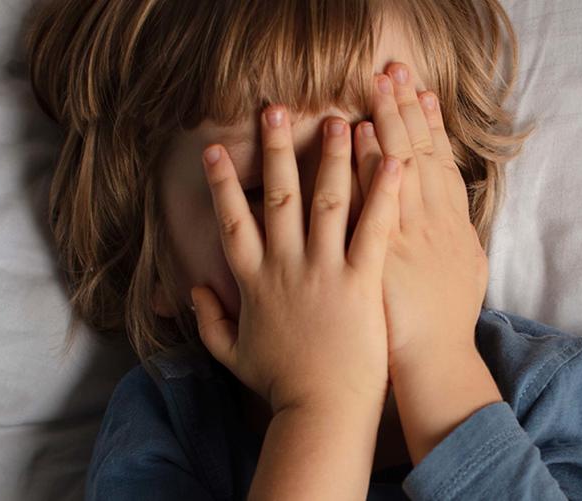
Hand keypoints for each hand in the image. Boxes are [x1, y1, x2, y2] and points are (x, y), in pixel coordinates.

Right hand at [191, 105, 404, 413]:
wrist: (322, 412)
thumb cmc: (281, 387)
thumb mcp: (232, 354)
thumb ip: (209, 320)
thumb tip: (190, 291)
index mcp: (253, 281)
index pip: (232, 219)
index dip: (222, 182)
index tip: (217, 149)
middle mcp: (285, 267)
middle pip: (278, 195)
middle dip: (276, 148)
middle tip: (275, 109)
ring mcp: (324, 272)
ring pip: (327, 201)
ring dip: (333, 156)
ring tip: (339, 119)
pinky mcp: (361, 282)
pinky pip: (373, 229)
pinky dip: (382, 193)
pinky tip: (391, 160)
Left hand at [357, 63, 489, 363]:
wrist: (434, 365)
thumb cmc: (443, 328)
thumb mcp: (465, 275)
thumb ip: (458, 240)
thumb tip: (456, 215)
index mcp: (454, 228)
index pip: (442, 163)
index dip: (432, 125)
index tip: (423, 91)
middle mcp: (434, 225)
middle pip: (421, 154)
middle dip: (407, 109)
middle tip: (395, 69)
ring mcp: (407, 239)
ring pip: (398, 169)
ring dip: (386, 123)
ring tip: (375, 85)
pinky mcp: (380, 256)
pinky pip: (374, 202)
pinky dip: (368, 165)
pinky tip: (358, 134)